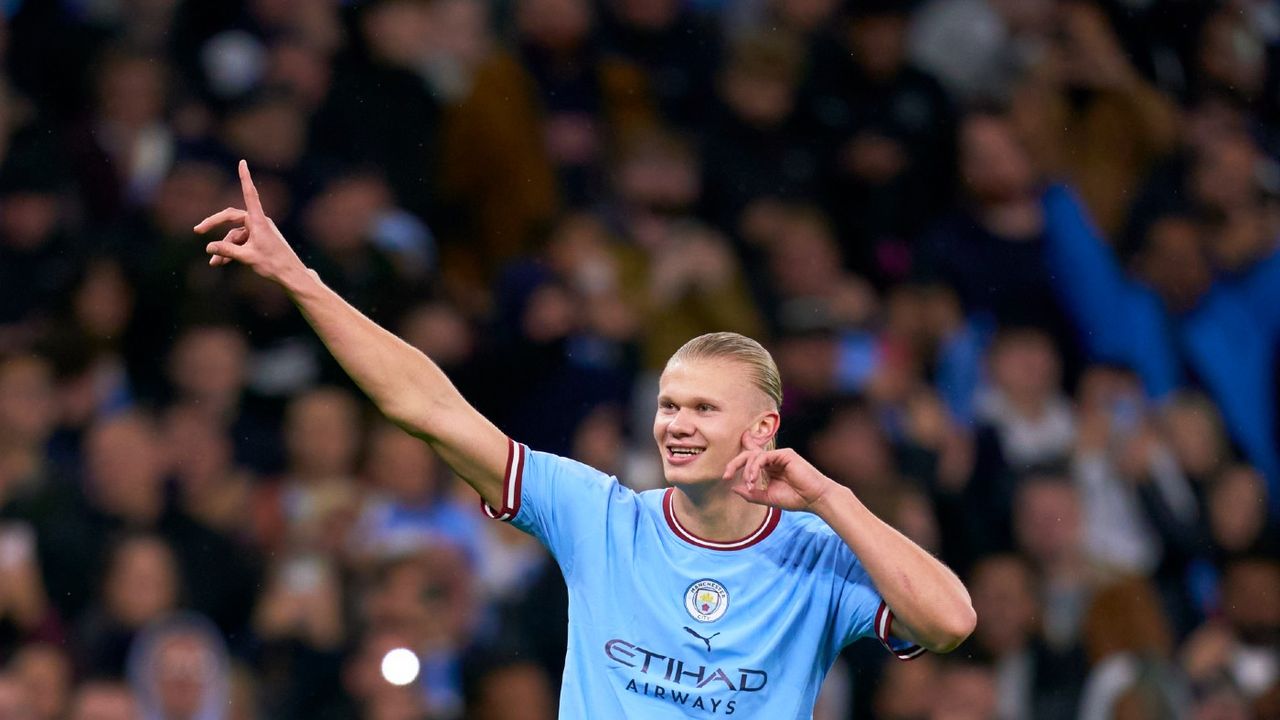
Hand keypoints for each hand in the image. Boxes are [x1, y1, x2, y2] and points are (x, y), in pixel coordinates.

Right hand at [195, 160, 307, 286]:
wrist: (291, 275)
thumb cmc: (273, 264)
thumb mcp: (247, 258)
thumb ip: (227, 251)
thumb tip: (208, 247)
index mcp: (259, 221)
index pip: (250, 194)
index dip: (244, 178)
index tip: (242, 162)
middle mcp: (259, 222)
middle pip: (231, 218)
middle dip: (214, 224)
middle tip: (197, 230)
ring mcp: (258, 231)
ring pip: (235, 235)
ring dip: (224, 248)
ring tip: (214, 263)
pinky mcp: (258, 239)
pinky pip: (241, 241)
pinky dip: (231, 251)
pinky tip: (221, 263)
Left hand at [723, 433, 838, 511]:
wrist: (814, 500)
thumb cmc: (795, 499)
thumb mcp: (768, 498)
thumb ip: (751, 494)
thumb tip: (733, 488)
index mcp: (769, 468)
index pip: (751, 458)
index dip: (737, 460)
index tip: (726, 474)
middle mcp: (773, 460)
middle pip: (748, 454)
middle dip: (735, 463)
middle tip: (726, 475)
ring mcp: (779, 455)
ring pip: (754, 455)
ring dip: (748, 469)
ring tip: (750, 484)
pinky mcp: (785, 454)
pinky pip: (763, 457)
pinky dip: (755, 467)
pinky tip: (754, 479)